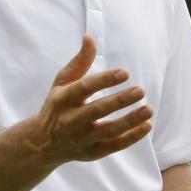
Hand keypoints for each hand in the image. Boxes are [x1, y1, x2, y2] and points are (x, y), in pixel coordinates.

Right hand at [30, 35, 152, 166]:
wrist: (42, 143)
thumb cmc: (58, 104)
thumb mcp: (63, 82)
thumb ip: (80, 61)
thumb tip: (90, 37)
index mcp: (62, 99)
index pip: (84, 88)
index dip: (104, 80)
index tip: (125, 73)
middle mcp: (70, 120)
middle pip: (97, 111)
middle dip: (119, 101)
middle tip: (141, 90)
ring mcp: (81, 139)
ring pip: (107, 131)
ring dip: (129, 121)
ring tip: (148, 109)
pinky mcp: (91, 153)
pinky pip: (113, 146)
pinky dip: (131, 138)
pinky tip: (147, 126)